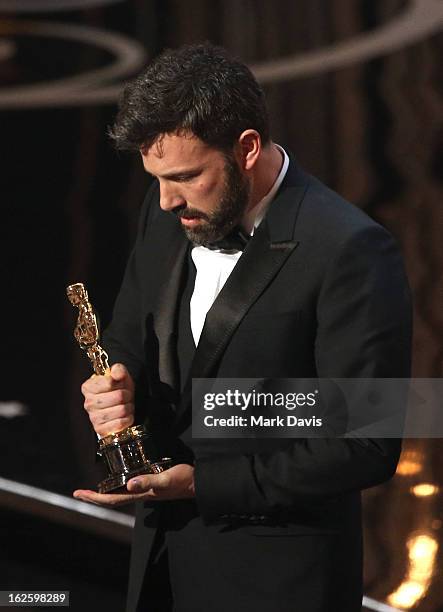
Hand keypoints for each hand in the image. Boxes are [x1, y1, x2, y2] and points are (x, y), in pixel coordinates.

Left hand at [73, 464, 194, 505]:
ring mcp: (144, 489)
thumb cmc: (182, 481)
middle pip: (111, 498)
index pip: (110, 499)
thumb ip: (148, 482)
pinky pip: (129, 485)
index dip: (93, 498)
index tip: (78, 493)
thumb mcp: (165, 479)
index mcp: (138, 494)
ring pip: (119, 493)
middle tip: (80, 492)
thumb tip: (128, 484)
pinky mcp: (150, 482)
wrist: (198, 483)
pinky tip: (120, 477)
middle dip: (94, 496)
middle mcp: (138, 493)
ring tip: (94, 486)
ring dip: (105, 491)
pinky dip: (119, 482)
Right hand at [81, 363, 134, 436]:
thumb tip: (116, 374)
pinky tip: (124, 417)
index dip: (120, 383)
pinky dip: (127, 419)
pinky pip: (120, 423)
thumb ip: (118, 369)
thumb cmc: (119, 390)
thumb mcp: (120, 376)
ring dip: (128, 408)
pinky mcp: (101, 430)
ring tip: (125, 406)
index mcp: (88, 387)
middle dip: (127, 396)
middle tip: (126, 397)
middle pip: (119, 396)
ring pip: (121, 410)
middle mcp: (88, 403)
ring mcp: (93, 418)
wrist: (120, 407)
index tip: (119, 385)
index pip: (109, 383)